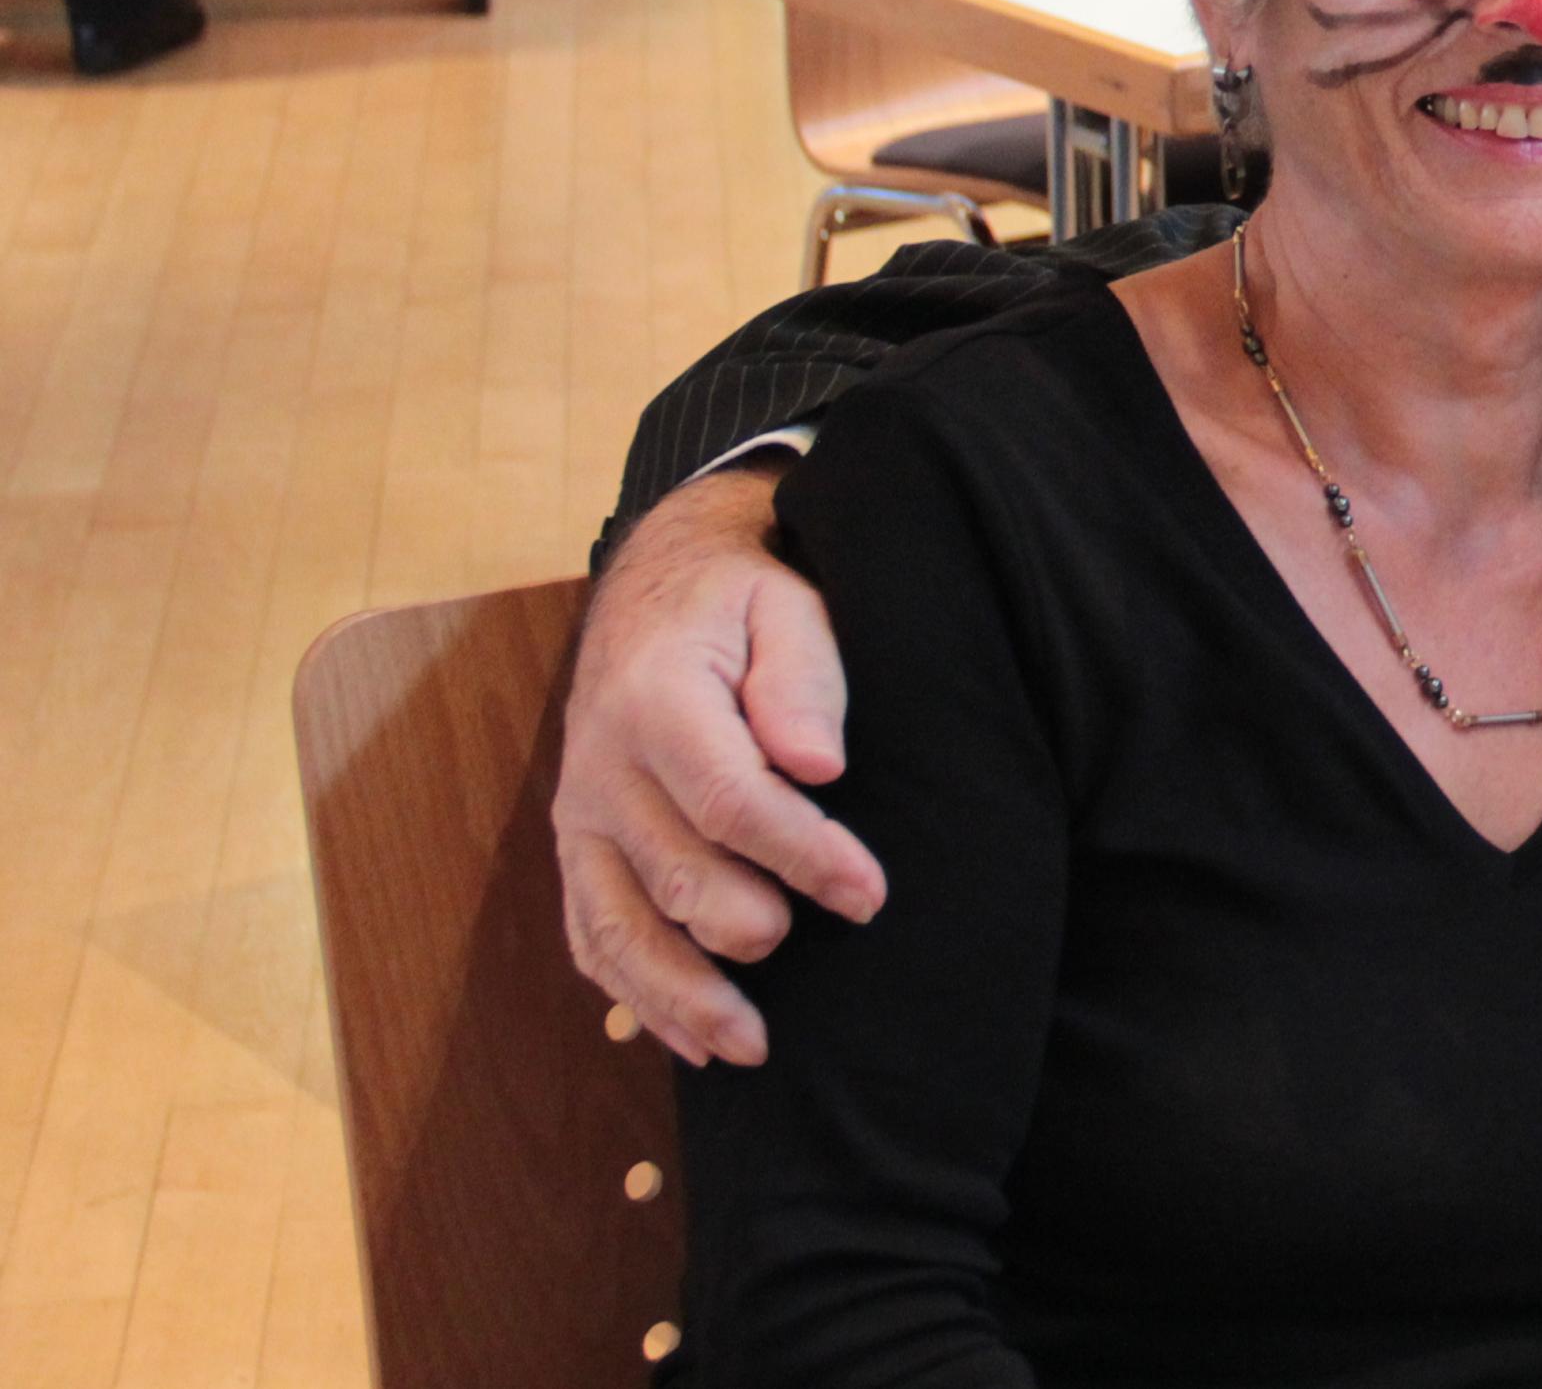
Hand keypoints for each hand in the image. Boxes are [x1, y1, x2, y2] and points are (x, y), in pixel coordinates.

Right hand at [553, 461, 886, 1065]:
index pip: (729, 800)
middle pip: (672, 873)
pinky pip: (591, 937)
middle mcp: (602, 769)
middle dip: (745, 923)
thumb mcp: (785, 604)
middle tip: (813, 943)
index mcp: (656, 700)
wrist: (657, 588)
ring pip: (618, 927)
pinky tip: (687, 1043)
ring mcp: (580, 818)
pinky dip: (633, 996)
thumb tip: (816, 762)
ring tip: (752, 1048)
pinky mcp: (578, 851)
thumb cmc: (740, 601)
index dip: (803, 854)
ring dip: (681, 996)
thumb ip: (803, 676)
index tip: (869, 892)